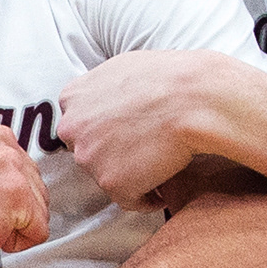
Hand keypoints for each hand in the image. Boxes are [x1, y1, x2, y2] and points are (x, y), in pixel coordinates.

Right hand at [0, 116, 49, 267]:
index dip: (3, 194)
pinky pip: (39, 231)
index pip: (25, 169)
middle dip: (14, 209)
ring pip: (41, 210)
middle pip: (38, 188)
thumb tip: (18, 172)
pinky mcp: (16, 192)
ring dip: (14, 225)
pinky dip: (17, 242)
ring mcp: (9, 163)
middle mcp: (0, 138)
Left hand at [58, 51, 233, 208]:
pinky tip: (163, 186)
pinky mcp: (112, 183)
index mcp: (72, 99)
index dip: (105, 131)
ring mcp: (89, 158)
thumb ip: (101, 90)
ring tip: (158, 163)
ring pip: (107, 175)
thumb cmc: (168, 77)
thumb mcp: (121, 68)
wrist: (194, 98)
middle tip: (144, 147)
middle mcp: (73, 129)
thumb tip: (106, 103)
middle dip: (112, 153)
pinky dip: (147, 197)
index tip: (125, 133)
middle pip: (89, 150)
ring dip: (130, 174)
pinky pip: (130, 199)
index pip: (80, 124)